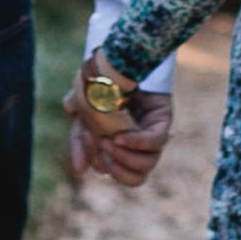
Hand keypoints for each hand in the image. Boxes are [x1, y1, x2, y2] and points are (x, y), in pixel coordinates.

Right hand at [65, 67, 173, 190]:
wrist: (116, 61)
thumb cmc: (99, 89)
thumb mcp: (82, 115)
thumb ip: (78, 139)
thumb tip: (79, 170)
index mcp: (118, 150)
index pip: (109, 169)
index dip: (94, 159)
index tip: (85, 137)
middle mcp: (138, 148)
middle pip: (131, 177)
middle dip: (109, 163)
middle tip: (98, 141)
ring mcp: (151, 137)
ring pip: (145, 167)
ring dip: (123, 158)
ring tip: (109, 139)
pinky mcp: (162, 122)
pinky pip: (155, 143)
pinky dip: (136, 143)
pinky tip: (120, 136)